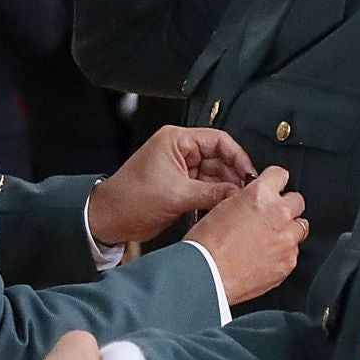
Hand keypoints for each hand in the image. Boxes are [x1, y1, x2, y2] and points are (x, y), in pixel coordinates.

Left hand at [88, 125, 256, 244]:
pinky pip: (206, 187)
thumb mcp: (176, 195)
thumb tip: (238, 194)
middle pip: (219, 157)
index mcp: (176, 141)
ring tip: (238, 201)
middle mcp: (180, 151)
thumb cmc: (130, 199)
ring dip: (226, 188)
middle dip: (233, 174)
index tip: (249, 173)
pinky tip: (226, 206)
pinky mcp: (180, 186)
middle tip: (247, 192)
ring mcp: (181, 169)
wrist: (109, 219)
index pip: (218, 140)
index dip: (237, 156)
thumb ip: (212, 193)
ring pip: (214, 174)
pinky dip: (216, 196)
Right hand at [184, 166, 307, 305]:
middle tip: (271, 217)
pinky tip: (264, 258)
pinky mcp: (288, 262)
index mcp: (259, 195)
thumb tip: (253, 202)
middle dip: (286, 207)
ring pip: (299, 228)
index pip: (281, 175)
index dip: (275, 183)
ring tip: (267, 240)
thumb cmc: (206, 245)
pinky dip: (282, 254)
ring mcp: (286, 239)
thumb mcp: (221, 208)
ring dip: (287, 231)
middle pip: (297, 201)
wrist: (207, 276)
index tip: (273, 189)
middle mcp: (278, 214)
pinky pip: (293, 253)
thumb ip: (244, 200)